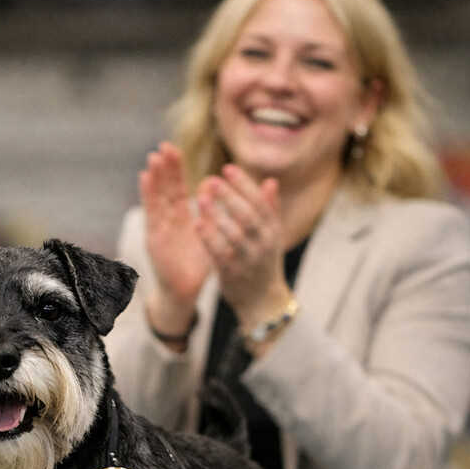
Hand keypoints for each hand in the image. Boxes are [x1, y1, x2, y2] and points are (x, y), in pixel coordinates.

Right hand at [140, 142, 213, 337]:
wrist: (185, 291)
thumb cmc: (197, 266)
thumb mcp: (211, 237)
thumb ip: (216, 216)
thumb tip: (223, 194)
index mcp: (180, 219)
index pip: (177, 189)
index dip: (175, 170)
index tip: (174, 149)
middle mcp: (167, 221)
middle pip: (165, 189)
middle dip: (164, 169)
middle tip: (164, 146)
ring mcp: (159, 228)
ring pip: (156, 198)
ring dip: (155, 177)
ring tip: (154, 157)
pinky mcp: (154, 238)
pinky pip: (152, 213)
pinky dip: (148, 195)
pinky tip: (145, 178)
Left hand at [195, 165, 291, 331]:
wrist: (263, 301)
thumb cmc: (263, 263)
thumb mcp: (272, 236)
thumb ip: (270, 209)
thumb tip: (271, 181)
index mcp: (272, 230)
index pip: (260, 202)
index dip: (244, 184)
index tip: (227, 168)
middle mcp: (263, 244)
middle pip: (248, 216)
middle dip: (230, 196)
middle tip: (211, 179)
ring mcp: (249, 260)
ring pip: (234, 235)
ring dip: (217, 215)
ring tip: (200, 198)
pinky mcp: (233, 274)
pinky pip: (220, 254)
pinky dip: (209, 239)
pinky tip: (197, 224)